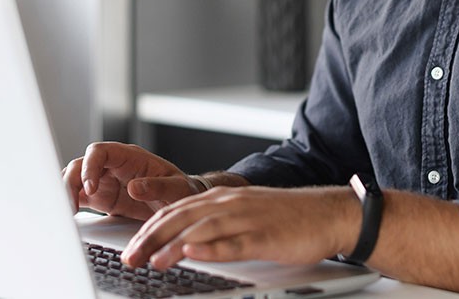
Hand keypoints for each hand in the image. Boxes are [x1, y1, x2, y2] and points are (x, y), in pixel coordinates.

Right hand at [62, 142, 201, 219]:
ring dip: (66, 194)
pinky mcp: (100, 198)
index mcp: (129, 157)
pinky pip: (78, 197)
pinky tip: (68, 218)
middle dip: (70, 182)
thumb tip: (134, 187)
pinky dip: (69, 205)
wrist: (179, 202)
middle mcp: (112, 166)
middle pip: (80, 165)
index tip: (91, 187)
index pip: (100, 151)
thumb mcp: (177, 188)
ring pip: (74, 180)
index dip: (90, 166)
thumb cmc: (181, 189)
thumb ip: (158, 186)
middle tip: (70, 205)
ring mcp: (103, 181)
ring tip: (67, 214)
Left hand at [120, 185, 358, 269]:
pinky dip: (211, 249)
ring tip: (153, 261)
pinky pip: (234, 242)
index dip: (150, 229)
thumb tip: (184, 240)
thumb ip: (216, 223)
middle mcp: (231, 203)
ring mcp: (248, 218)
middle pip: (182, 217)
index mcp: (223, 197)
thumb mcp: (244, 213)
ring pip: (202, 229)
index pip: (176, 210)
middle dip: (151, 238)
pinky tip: (193, 255)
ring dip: (174, 245)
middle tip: (130, 258)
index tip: (130, 247)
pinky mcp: (265, 235)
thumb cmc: (287, 218)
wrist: (328, 213)